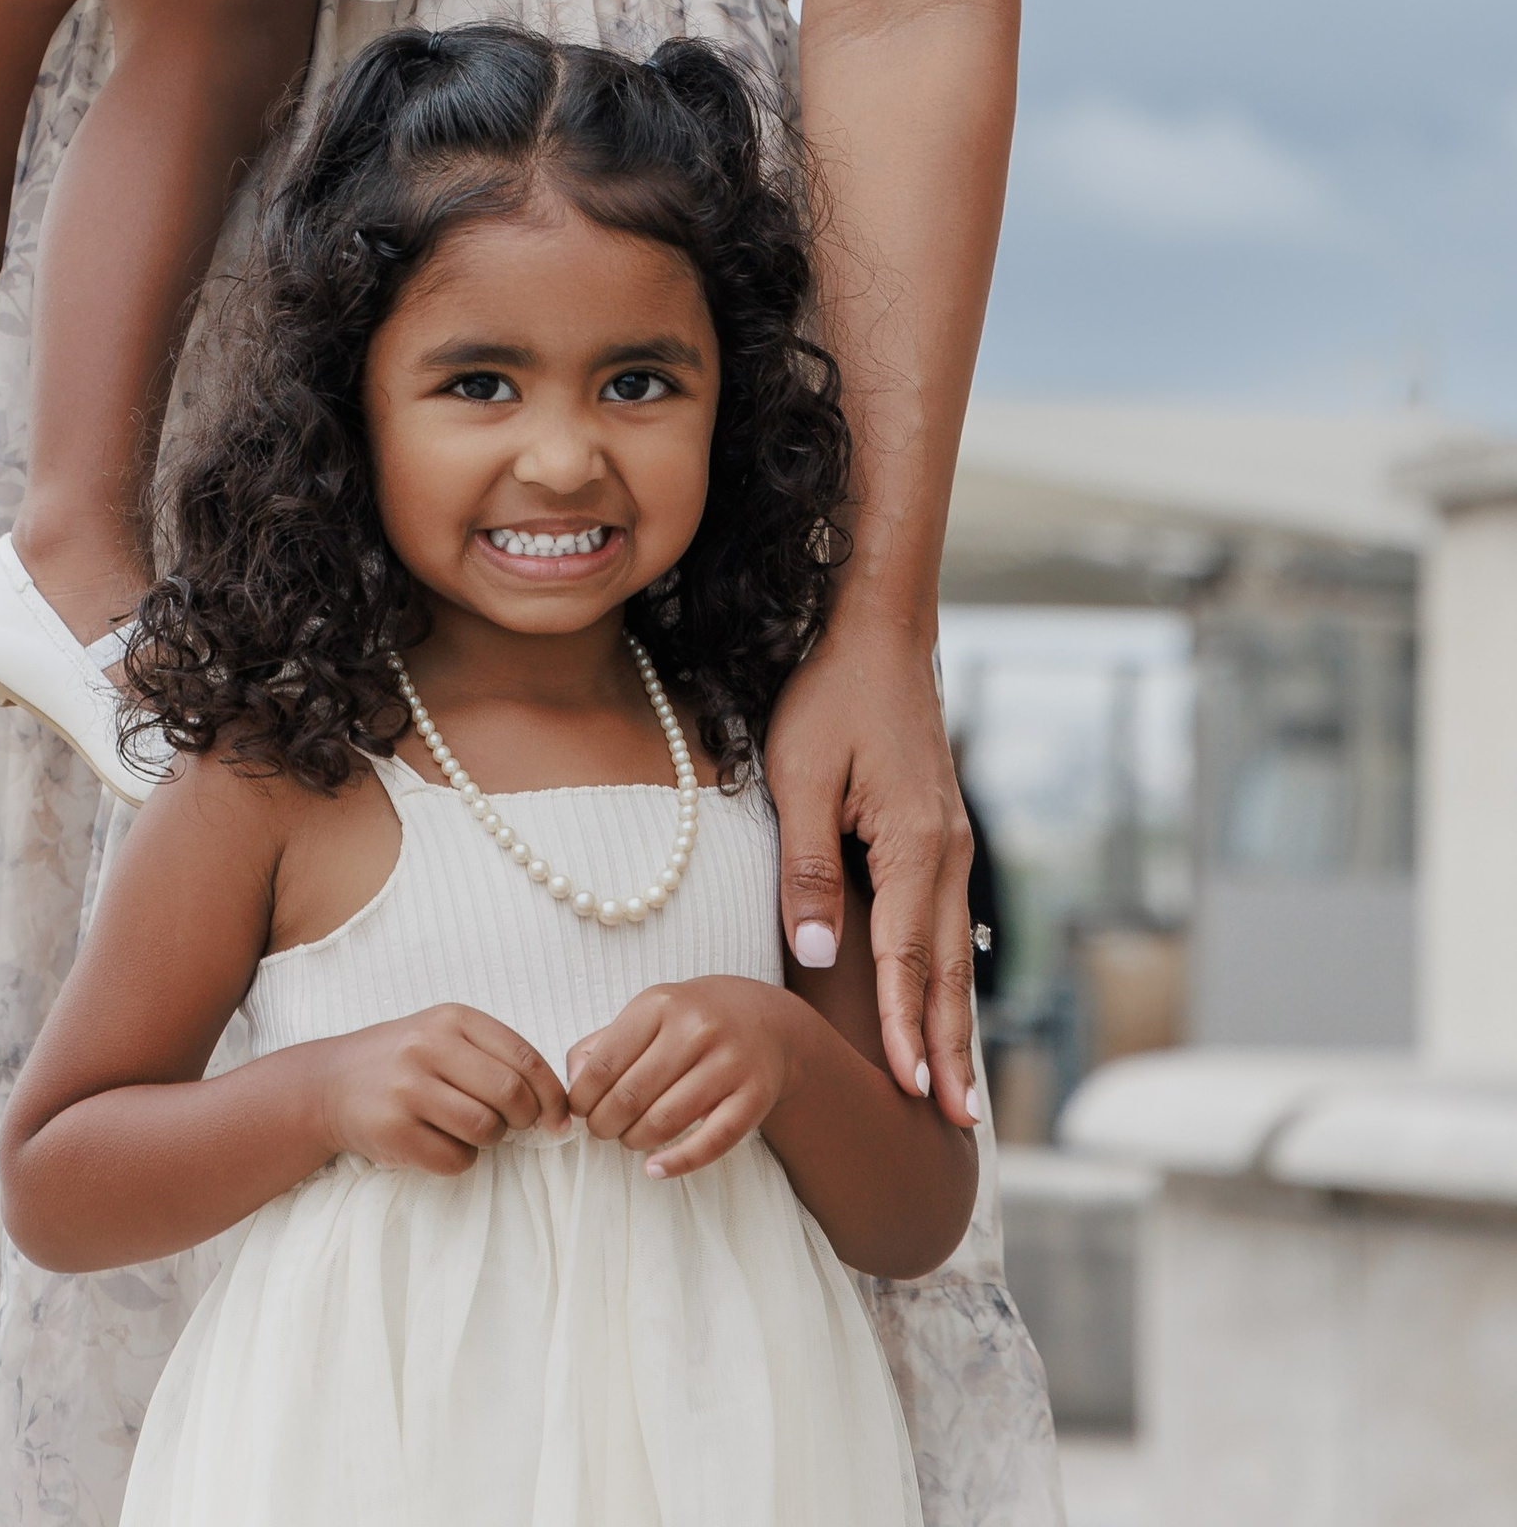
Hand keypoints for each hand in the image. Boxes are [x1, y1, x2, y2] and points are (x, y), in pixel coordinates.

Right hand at [314, 1004, 569, 1177]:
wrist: (331, 1082)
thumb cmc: (405, 1061)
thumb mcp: (445, 1037)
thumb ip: (495, 1057)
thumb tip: (556, 1105)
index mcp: (451, 1019)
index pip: (523, 1057)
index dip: (550, 1094)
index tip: (558, 1118)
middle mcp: (427, 1047)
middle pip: (509, 1094)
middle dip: (522, 1119)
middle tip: (512, 1125)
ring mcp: (407, 1089)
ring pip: (484, 1129)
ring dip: (489, 1139)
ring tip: (469, 1130)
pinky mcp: (394, 1131)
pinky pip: (455, 1159)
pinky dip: (459, 1159)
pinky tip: (439, 1142)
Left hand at [566, 977, 799, 1178]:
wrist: (766, 1021)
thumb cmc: (692, 1021)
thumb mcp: (649, 1014)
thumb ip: (603, 1044)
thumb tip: (571, 1085)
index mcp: (660, 1004)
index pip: (604, 1063)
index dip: (582, 1097)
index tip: (578, 1112)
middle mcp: (695, 1029)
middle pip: (630, 1096)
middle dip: (605, 1124)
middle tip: (602, 1131)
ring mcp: (728, 1063)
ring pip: (665, 1121)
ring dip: (635, 1141)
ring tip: (630, 1140)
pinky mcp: (754, 1097)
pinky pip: (710, 1142)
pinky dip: (676, 1163)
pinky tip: (655, 1169)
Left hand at [764, 615, 977, 1122]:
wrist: (879, 635)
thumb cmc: (830, 699)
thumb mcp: (801, 775)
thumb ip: (808, 867)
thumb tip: (819, 956)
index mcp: (913, 843)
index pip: (907, 957)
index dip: (906, 1028)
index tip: (909, 1091)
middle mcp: (945, 853)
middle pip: (948, 971)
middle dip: (950, 1049)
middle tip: (958, 1125)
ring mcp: (949, 845)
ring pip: (953, 953)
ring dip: (954, 1022)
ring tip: (958, 1091)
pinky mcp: (938, 836)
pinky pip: (945, 923)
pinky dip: (947, 976)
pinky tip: (943, 1007)